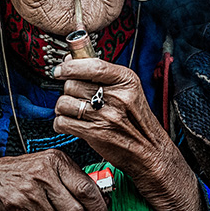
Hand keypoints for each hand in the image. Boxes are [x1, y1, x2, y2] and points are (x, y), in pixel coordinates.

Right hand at [0, 149, 107, 210]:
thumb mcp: (46, 170)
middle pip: (77, 209)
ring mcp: (31, 187)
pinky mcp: (19, 203)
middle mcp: (45, 171)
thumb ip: (70, 181)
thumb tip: (99, 200)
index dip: (99, 208)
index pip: (87, 188)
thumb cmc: (18, 176)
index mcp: (56, 160)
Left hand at [52, 58, 201, 210]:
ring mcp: (106, 116)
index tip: (60, 69)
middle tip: (76, 97)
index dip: (70, 66)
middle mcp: (117, 97)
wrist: (149, 151)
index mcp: (126, 81)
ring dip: (63, 107)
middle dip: (69, 91)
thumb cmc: (136, 120)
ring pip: (64, 102)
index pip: (92, 66)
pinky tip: (70, 123)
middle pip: (73, 84)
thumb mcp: (127, 89)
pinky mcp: (95, 134)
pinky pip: (63, 122)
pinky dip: (61, 123)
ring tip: (72, 111)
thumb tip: (70, 59)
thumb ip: (99, 72)